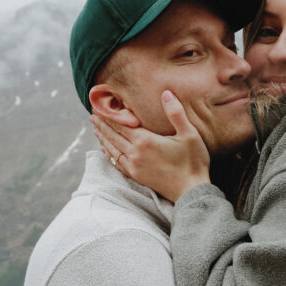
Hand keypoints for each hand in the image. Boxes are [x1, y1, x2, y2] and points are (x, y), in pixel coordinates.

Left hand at [90, 91, 210, 201]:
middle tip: (92, 115)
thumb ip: (176, 113)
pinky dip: (109, 154)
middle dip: (102, 124)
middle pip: (113, 136)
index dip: (109, 115)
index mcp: (145, 140)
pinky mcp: (136, 176)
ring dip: (103, 138)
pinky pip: (117, 163)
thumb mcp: (189, 134)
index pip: (121, 124)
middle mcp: (135, 153)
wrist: (192, 192)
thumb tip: (166, 93)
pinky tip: (105, 150)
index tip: (99, 107)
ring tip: (96, 129)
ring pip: (112, 149)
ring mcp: (134, 166)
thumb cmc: (193, 162)